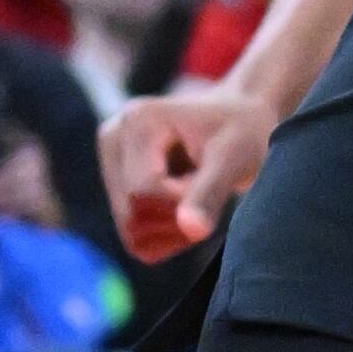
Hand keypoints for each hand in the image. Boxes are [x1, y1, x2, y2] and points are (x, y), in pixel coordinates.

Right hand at [105, 75, 271, 264]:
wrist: (238, 118)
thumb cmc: (242, 131)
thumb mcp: (235, 157)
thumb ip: (210, 192)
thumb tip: (191, 230)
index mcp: (137, 121)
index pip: (144, 192)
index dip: (182, 203)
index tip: (214, 182)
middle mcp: (113, 138)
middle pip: (132, 214)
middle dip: (176, 218)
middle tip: (209, 189)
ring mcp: (110, 160)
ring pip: (131, 229)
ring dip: (172, 226)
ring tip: (197, 191)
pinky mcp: (115, 182)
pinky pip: (134, 233)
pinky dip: (165, 231)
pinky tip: (186, 203)